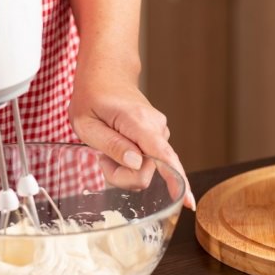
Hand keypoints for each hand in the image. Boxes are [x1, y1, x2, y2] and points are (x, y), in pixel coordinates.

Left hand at [69, 64, 195, 210]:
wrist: (106, 74)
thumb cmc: (91, 97)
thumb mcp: (86, 124)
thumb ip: (112, 145)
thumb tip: (137, 163)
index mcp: (138, 122)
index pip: (162, 154)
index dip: (175, 179)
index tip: (187, 201)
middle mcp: (156, 127)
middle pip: (147, 173)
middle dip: (121, 177)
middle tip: (100, 160)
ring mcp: (160, 131)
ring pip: (146, 170)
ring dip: (123, 169)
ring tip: (105, 151)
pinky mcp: (158, 137)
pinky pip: (148, 162)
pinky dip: (130, 164)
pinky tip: (118, 151)